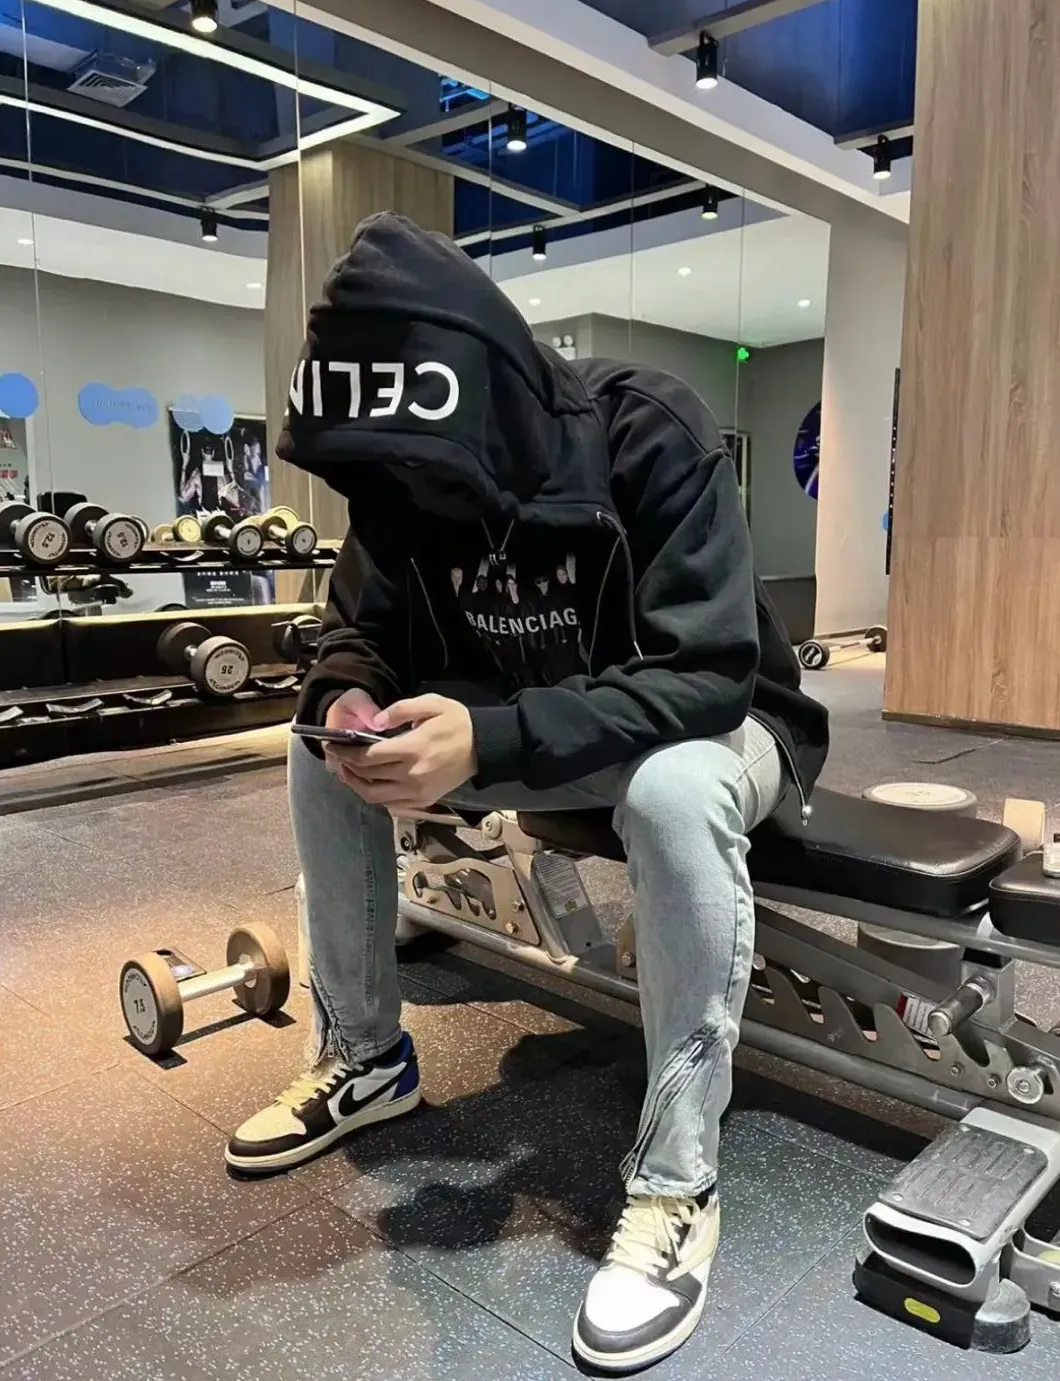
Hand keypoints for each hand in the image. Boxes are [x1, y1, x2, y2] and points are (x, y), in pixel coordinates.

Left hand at [330, 694, 476, 810]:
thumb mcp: (432, 703)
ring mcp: (417, 792)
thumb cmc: (458, 722)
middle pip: (366, 777)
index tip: (332, 745)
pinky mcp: (424, 800)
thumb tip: (375, 721)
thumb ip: (401, 709)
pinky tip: (369, 784)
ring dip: (356, 785)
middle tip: (336, 757)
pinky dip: (375, 796)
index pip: (367, 756)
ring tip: (348, 772)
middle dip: (346, 767)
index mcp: (412, 749)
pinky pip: (390, 804)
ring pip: (375, 796)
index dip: (345, 752)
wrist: (485, 747)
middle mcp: (411, 775)